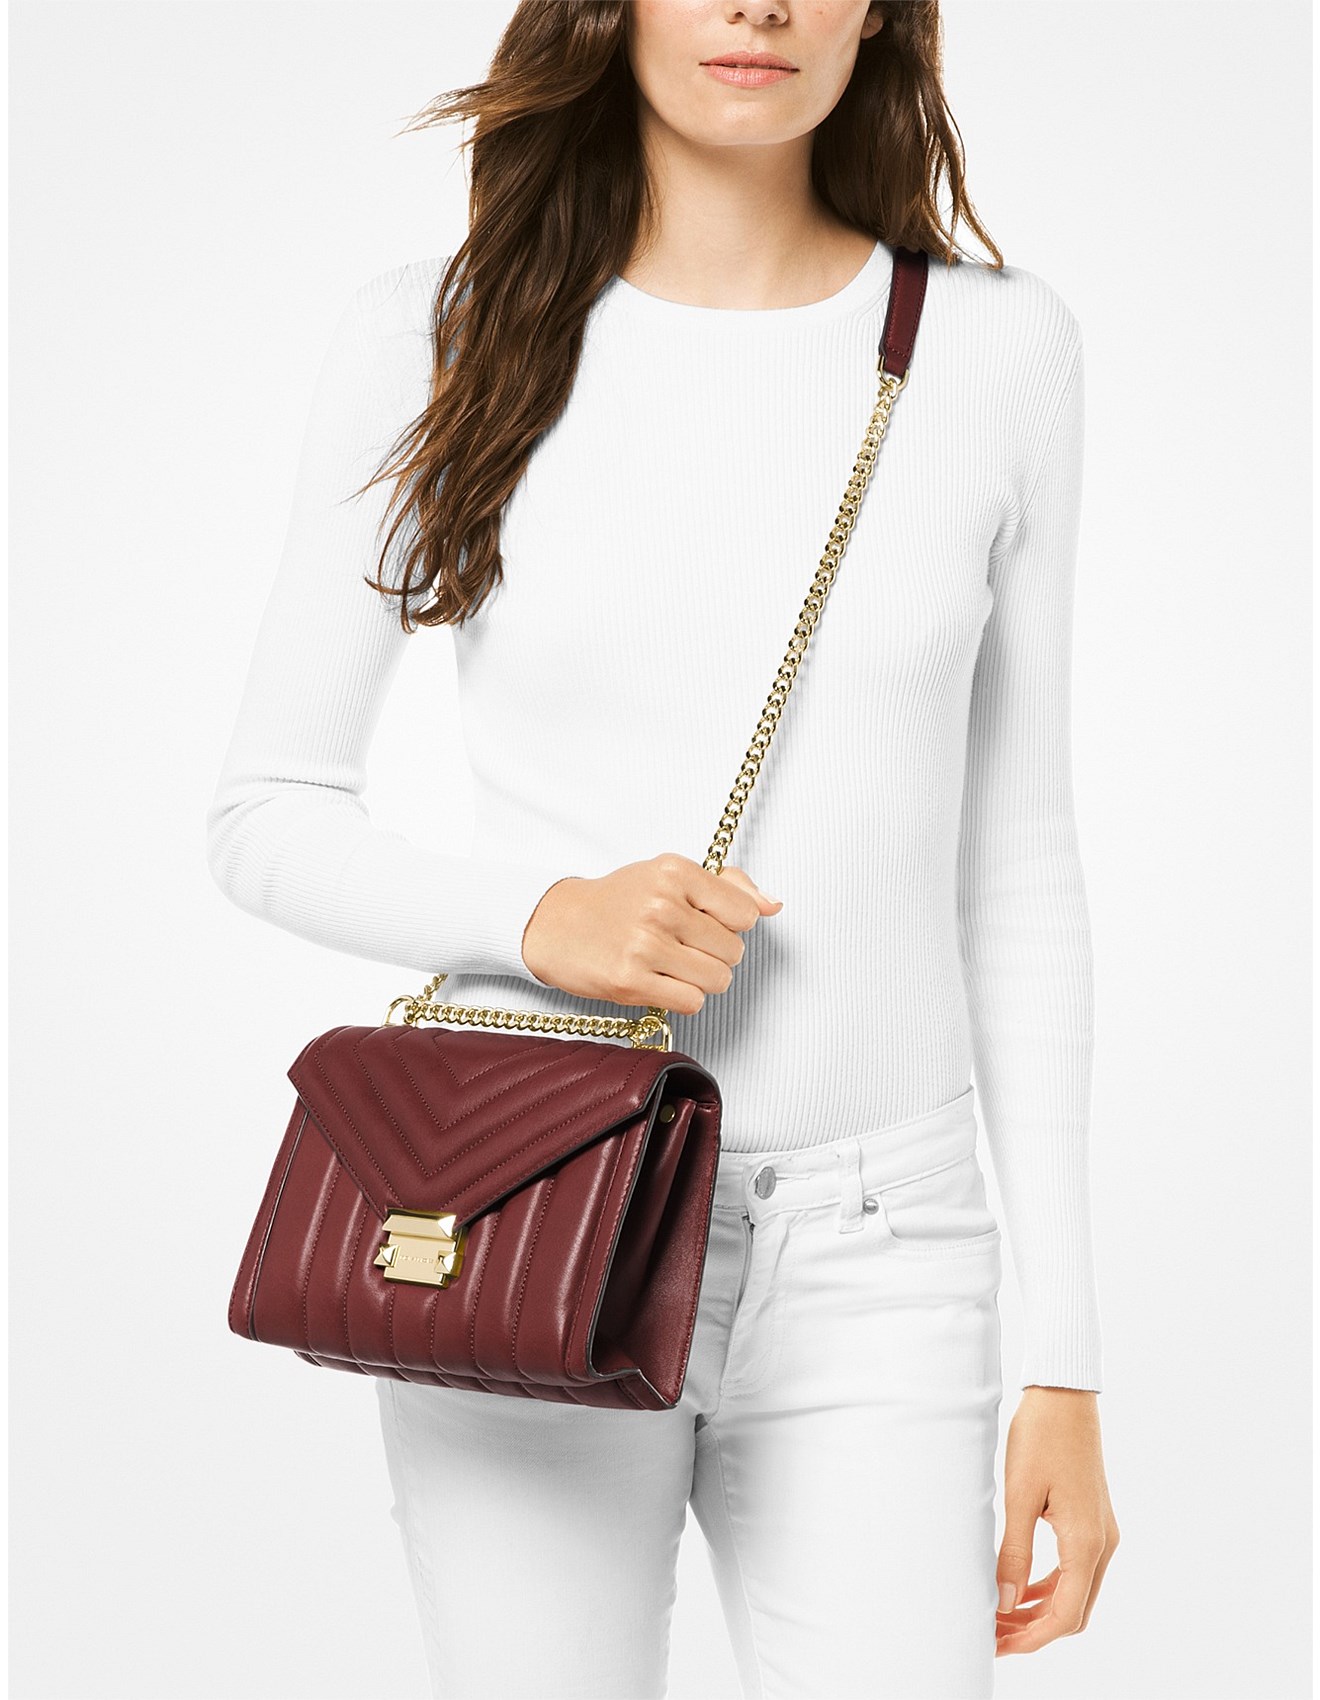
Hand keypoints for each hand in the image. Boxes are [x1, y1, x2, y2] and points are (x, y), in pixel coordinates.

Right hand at [520, 852, 782, 1013]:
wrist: (556, 924)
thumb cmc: (617, 901)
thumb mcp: (669, 876)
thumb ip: (727, 887)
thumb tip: (773, 905)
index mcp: (675, 871)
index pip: (744, 914)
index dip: (730, 925)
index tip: (705, 923)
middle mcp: (661, 905)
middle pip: (733, 951)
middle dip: (715, 955)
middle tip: (684, 947)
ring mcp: (645, 944)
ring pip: (717, 980)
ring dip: (701, 980)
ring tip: (674, 966)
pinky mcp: (630, 980)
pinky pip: (691, 1001)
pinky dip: (682, 998)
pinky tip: (661, 982)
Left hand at [995, 1386, 1119, 1656]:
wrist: (1064, 1396)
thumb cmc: (1041, 1437)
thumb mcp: (1019, 1495)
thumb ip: (1013, 1552)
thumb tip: (1004, 1602)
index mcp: (1086, 1541)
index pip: (1066, 1615)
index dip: (1032, 1638)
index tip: (998, 1645)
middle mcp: (1102, 1543)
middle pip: (1074, 1611)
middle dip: (1034, 1629)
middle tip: (993, 1634)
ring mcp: (1101, 1533)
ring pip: (1075, 1592)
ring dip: (1041, 1609)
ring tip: (1000, 1616)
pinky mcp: (1093, 1521)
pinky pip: (1075, 1569)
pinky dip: (1049, 1586)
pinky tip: (1020, 1588)